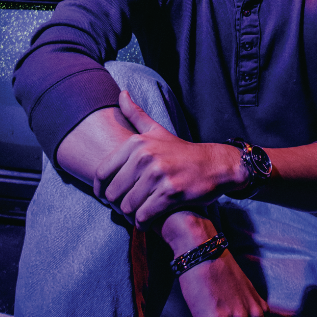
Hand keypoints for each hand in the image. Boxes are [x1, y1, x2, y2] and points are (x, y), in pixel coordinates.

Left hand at [93, 90, 243, 226]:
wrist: (214, 165)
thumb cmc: (181, 151)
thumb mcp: (157, 130)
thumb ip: (136, 114)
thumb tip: (121, 93)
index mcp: (137, 143)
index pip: (103, 173)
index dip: (101, 190)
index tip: (108, 198)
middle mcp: (145, 157)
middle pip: (113, 193)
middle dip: (117, 205)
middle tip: (127, 207)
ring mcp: (158, 175)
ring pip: (127, 207)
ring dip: (131, 216)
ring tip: (138, 214)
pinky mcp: (170, 193)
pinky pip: (144, 216)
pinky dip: (143, 223)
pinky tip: (148, 220)